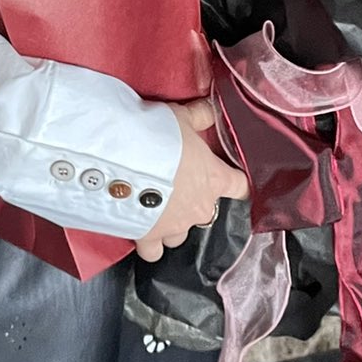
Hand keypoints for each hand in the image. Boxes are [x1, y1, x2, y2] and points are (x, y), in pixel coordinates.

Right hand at [135, 99, 248, 262]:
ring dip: (174, 223)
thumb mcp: (180, 117)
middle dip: (194, 201)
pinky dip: (151, 245)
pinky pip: (155, 250)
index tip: (233, 180)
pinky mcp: (150, 237)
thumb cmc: (157, 137)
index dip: (237, 183)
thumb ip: (199, 116)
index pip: (241, 187)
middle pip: (207, 212)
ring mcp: (175, 226)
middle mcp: (200, 208)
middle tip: (176, 185)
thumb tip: (211, 110)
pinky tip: (143, 232)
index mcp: (214, 179)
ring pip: (181, 233)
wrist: (121, 160)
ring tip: (157, 207)